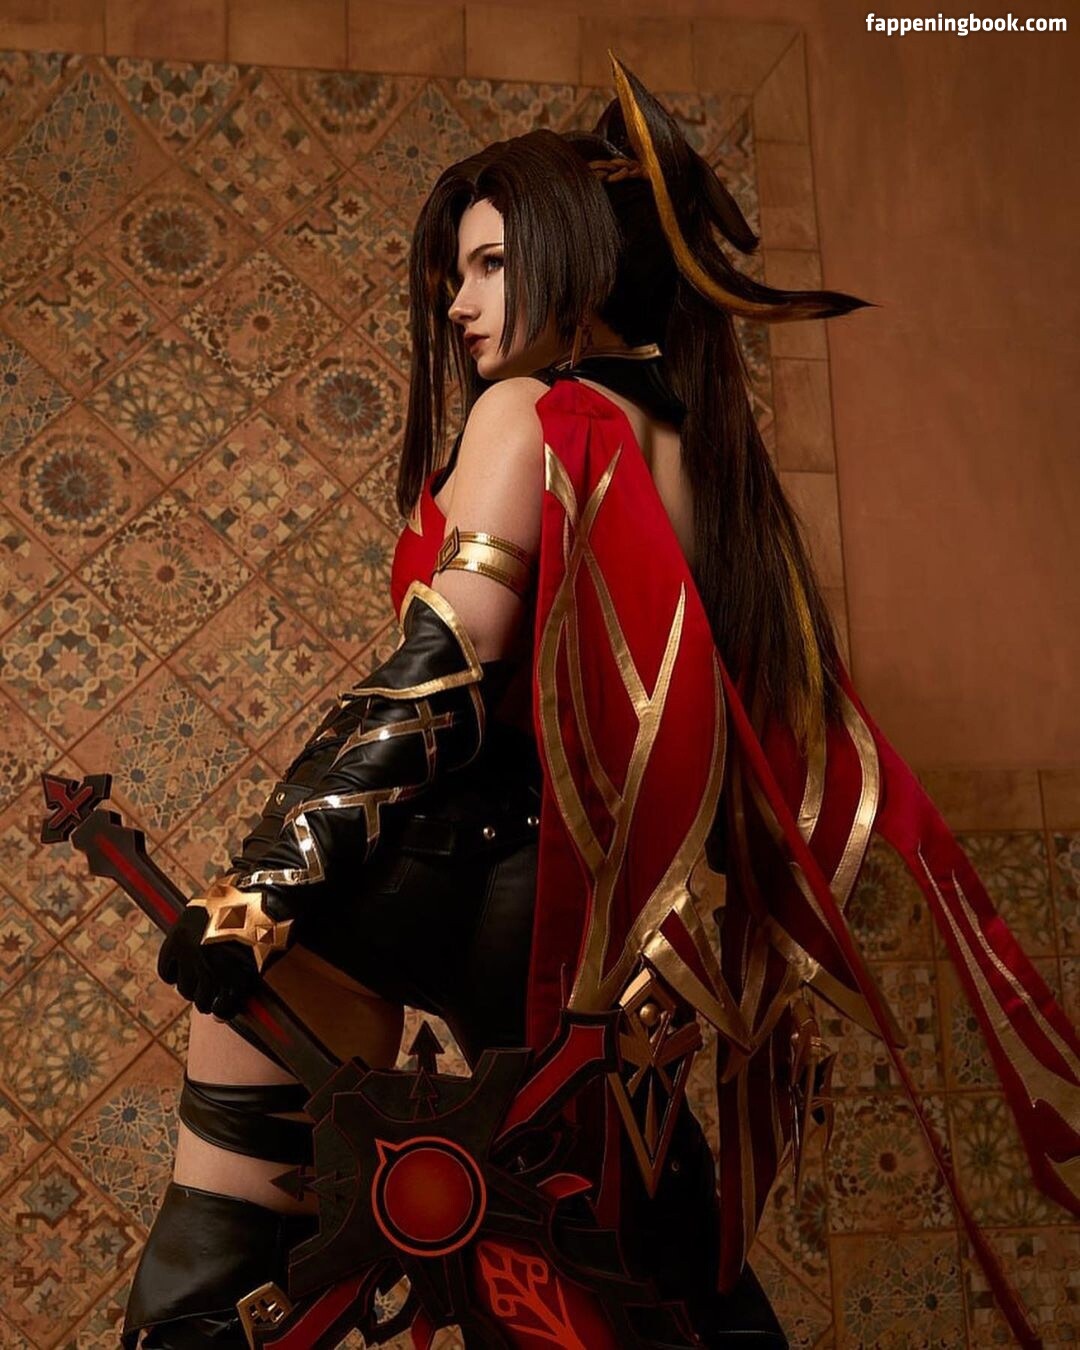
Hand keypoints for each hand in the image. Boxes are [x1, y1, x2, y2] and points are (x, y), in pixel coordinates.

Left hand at [157, 904, 261, 1018]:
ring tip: (217, 996)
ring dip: (209, 1000)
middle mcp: (191, 956)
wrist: (268, 900)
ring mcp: (213, 970)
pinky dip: (224, 1008)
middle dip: (196, 987)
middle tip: (208, 983)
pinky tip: (228, 1005)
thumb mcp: (206, 904)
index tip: (189, 973)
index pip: (166, 969)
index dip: (178, 973)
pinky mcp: (235, 980)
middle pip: (184, 987)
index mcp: (179, 936)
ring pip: (201, 1000)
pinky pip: (223, 1006)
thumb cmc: (240, 897)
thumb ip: (194, 925)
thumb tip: (188, 943)